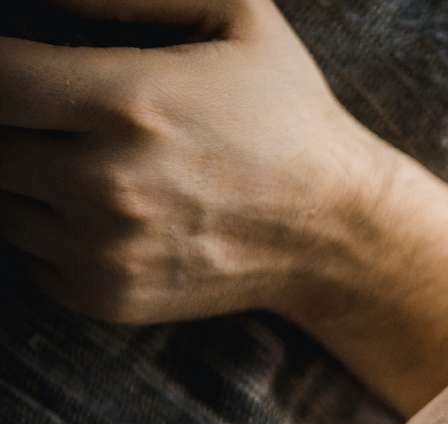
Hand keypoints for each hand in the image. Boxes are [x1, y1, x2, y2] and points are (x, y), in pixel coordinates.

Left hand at [0, 0, 388, 322]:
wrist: (336, 231)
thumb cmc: (286, 115)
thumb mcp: (239, 16)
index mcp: (130, 104)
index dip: (2, 65)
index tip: (23, 65)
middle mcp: (106, 183)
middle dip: (16, 120)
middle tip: (64, 113)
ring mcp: (103, 248)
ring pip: (1, 201)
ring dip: (26, 175)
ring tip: (88, 159)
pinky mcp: (106, 294)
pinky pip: (29, 254)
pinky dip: (51, 230)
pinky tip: (108, 210)